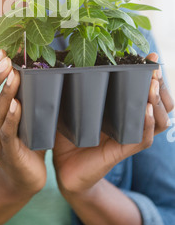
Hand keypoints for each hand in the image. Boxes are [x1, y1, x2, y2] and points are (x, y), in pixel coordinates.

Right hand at [0, 50, 46, 196]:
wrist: (25, 181)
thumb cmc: (27, 142)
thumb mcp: (23, 115)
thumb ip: (24, 95)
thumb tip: (39, 65)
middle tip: (4, 58)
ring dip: (3, 90)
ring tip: (13, 73)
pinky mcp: (8, 155)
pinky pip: (6, 134)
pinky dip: (11, 118)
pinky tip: (16, 104)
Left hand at [53, 52, 173, 195]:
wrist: (63, 167)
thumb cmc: (69, 134)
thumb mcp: (76, 106)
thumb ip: (79, 88)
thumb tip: (74, 59)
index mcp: (125, 110)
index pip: (150, 92)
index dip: (155, 76)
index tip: (152, 57)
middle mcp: (132, 123)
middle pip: (162, 104)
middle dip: (160, 85)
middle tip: (153, 71)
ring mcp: (130, 137)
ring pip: (160, 121)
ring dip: (157, 102)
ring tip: (151, 86)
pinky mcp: (122, 152)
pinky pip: (144, 139)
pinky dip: (147, 124)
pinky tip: (145, 110)